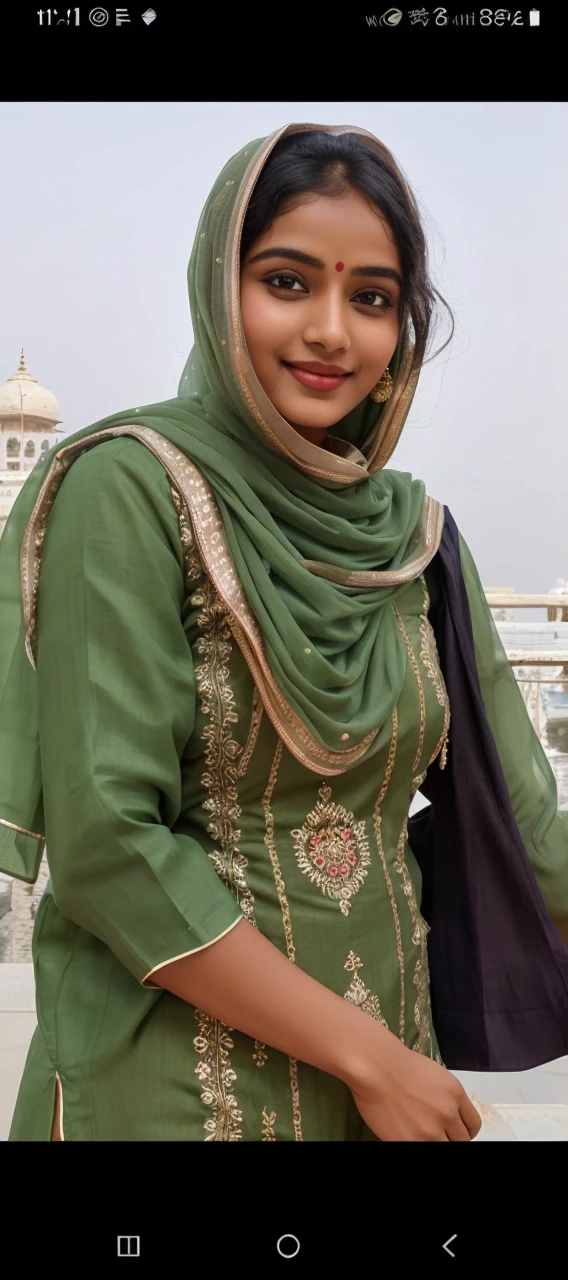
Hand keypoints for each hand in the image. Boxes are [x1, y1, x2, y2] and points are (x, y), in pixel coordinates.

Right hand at [349, 1033, 481, 1141]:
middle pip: (462, 1140)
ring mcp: (430, 1130)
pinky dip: (419, 1143)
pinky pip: (425, 1149)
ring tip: (423, 1134)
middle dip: (451, 1137)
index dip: (465, 1130)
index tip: (456, 1131)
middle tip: (437, 1133)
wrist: (376, 1067)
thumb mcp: (435, 1076)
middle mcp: (448, 1113)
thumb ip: (446, 1097)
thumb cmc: (399, 1064)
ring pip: (446, 1147)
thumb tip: (449, 1113)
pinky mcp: (412, 1141)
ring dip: (436, 1141)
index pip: (474, 1125)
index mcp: (456, 1094)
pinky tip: (410, 1135)